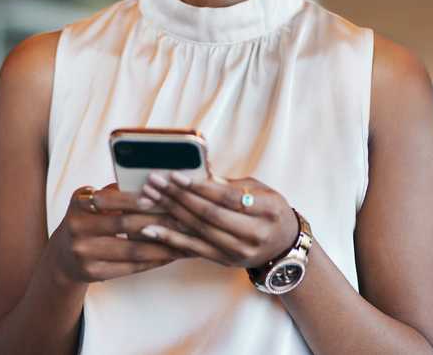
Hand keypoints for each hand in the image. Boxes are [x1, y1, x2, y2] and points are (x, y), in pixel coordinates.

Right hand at [50, 183, 188, 284]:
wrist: (64, 256)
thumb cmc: (90, 220)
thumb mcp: (94, 202)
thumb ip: (117, 192)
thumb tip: (154, 180)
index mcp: (79, 203)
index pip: (112, 199)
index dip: (137, 199)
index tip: (163, 196)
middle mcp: (77, 227)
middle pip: (125, 224)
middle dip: (159, 221)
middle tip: (186, 218)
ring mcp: (83, 253)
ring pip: (131, 249)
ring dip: (162, 245)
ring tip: (185, 239)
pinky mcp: (92, 273)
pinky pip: (129, 267)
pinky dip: (153, 261)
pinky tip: (170, 255)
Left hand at [137, 172, 298, 267]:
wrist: (284, 246)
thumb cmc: (270, 210)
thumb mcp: (260, 191)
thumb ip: (230, 184)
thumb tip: (199, 172)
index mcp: (268, 211)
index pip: (228, 198)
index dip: (200, 187)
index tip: (175, 175)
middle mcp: (255, 234)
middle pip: (210, 214)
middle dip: (178, 197)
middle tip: (155, 182)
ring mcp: (240, 251)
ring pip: (199, 231)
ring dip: (170, 214)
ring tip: (148, 199)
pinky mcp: (226, 261)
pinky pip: (194, 249)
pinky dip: (171, 238)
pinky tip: (152, 229)